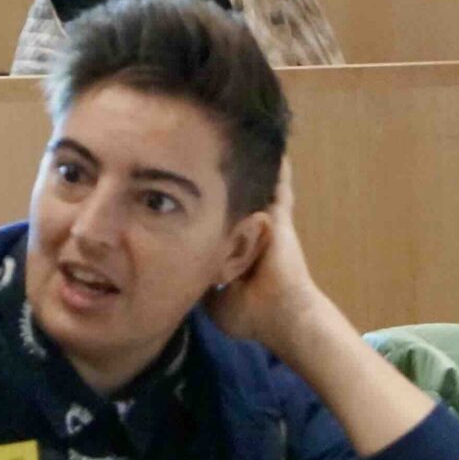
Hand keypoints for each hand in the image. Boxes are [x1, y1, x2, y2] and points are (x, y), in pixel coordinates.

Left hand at [207, 159, 432, 455]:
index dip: (205, 214)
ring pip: (255, 193)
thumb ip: (198, 282)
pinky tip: (276, 150)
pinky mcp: (279, 221)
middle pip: (235, 205)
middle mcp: (251, 237)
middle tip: (207, 158)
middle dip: (223, 186)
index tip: (186, 198)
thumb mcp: (213, 301)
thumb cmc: (252, 316)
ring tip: (238, 142)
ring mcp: (266, 227)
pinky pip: (279, 190)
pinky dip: (279, 172)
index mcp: (236, 256)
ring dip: (248, 173)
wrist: (283, 317)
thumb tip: (175, 274)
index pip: (218, 228)